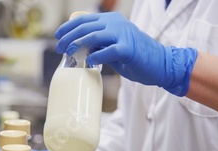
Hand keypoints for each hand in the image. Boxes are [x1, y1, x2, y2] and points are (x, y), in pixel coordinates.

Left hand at [55, 12, 197, 96]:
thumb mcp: (112, 46)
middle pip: (85, 27)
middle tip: (59, 48)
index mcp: (111, 20)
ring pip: (93, 36)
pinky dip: (95, 56)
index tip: (58, 36)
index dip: (68, 27)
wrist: (159, 63)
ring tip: (70, 55)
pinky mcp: (128, 49)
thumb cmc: (135, 57)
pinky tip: (90, 61)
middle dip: (68, 38)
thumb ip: (98, 44)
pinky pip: (107, 51)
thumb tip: (78, 49)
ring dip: (77, 46)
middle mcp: (116, 23)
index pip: (84, 19)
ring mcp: (122, 35)